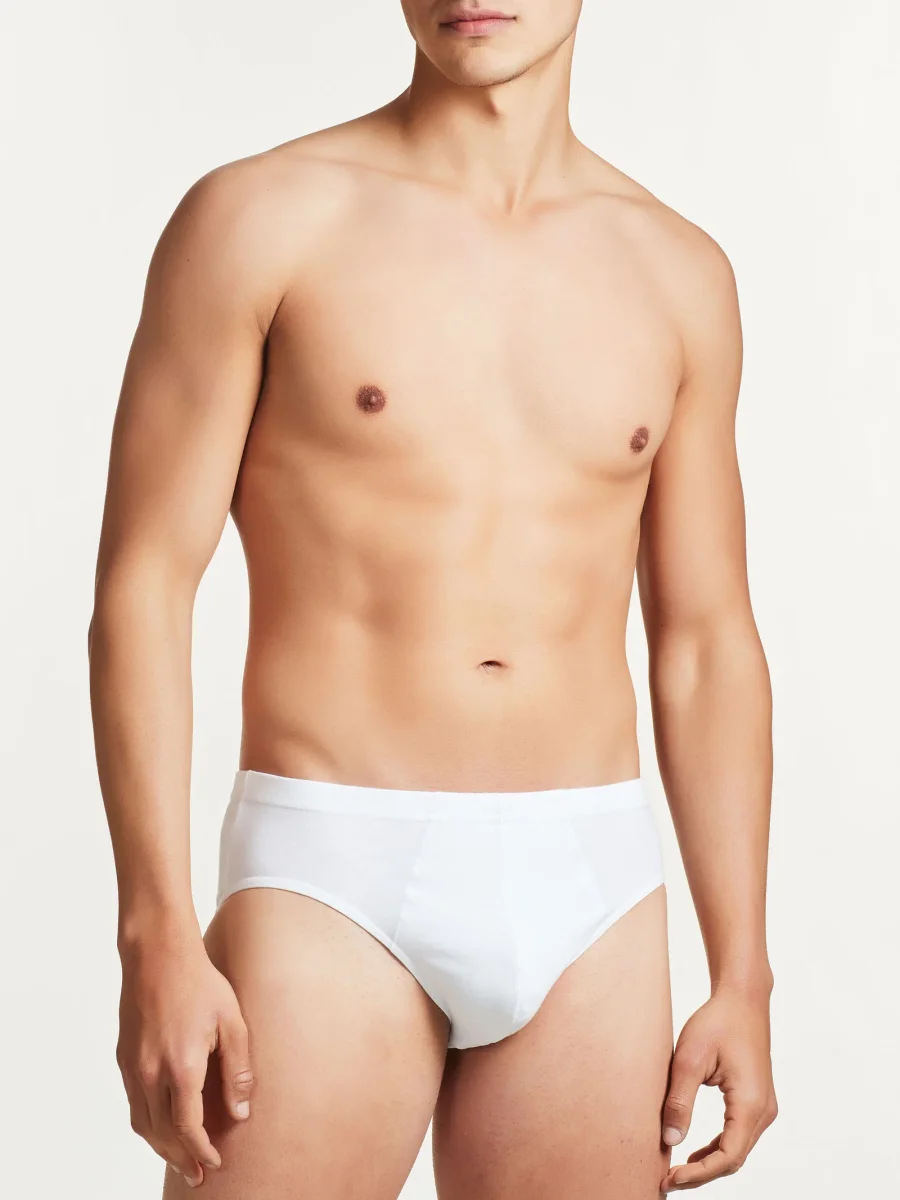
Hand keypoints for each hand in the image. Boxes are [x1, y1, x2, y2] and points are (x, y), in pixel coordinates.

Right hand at [116, 929, 252, 1187]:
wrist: (157, 954)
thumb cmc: (199, 982)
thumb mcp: (232, 1022)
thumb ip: (237, 1070)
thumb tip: (241, 1112)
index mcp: (181, 1066)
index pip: (187, 1126)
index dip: (200, 1150)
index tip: (213, 1163)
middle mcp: (151, 1072)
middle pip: (161, 1133)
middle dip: (180, 1157)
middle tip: (198, 1174)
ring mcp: (133, 1066)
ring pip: (142, 1123)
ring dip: (161, 1146)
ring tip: (181, 1157)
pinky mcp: (124, 1057)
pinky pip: (134, 1104)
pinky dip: (147, 1124)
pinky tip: (162, 1124)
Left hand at [661, 988, 776, 1190]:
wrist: (742, 999)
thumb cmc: (717, 1022)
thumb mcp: (689, 1059)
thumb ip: (679, 1100)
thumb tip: (670, 1140)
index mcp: (750, 1104)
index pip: (727, 1157)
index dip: (699, 1174)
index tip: (670, 1178)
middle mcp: (763, 1111)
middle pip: (733, 1159)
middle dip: (701, 1174)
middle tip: (667, 1180)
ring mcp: (763, 1107)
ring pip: (737, 1150)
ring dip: (709, 1164)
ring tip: (676, 1170)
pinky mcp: (757, 1101)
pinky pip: (738, 1136)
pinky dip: (717, 1148)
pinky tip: (694, 1153)